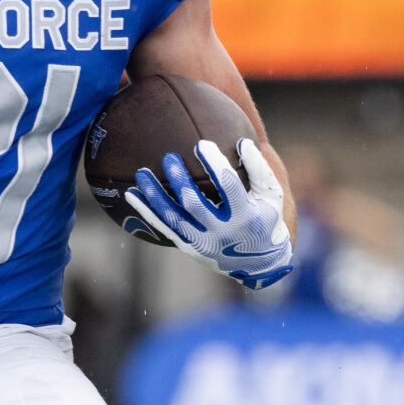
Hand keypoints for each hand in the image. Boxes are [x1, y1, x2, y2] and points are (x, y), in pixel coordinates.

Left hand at [124, 138, 293, 290]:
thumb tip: (242, 142)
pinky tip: (132, 194)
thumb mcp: (271, 196)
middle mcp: (222, 232)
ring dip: (155, 195)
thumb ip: (258, 169)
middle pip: (194, 203)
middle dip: (180, 180)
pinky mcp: (189, 247)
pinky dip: (147, 212)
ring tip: (141, 173)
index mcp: (245, 216)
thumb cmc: (266, 219)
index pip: (228, 186)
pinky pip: (163, 228)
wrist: (259, 263)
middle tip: (169, 158)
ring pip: (173, 218)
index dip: (215, 164)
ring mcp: (203, 242)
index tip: (202, 144)